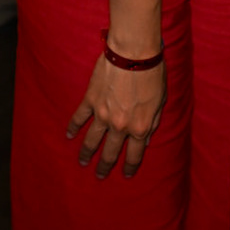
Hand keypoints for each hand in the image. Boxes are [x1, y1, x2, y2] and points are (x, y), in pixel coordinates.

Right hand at [66, 50, 165, 179]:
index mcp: (139, 127)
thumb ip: (152, 123)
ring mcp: (102, 114)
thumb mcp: (160, 102)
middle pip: (110, 152)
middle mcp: (120, 126)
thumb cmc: (152, 74)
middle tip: (99, 176)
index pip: (134, 154)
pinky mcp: (90, 100)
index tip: (126, 175)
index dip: (129, 167)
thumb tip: (145, 140)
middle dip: (104, 166)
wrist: (133, 53)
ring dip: (86, 153)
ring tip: (82, 162)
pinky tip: (69, 136)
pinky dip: (73, 128)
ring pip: (92, 140)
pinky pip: (79, 117)